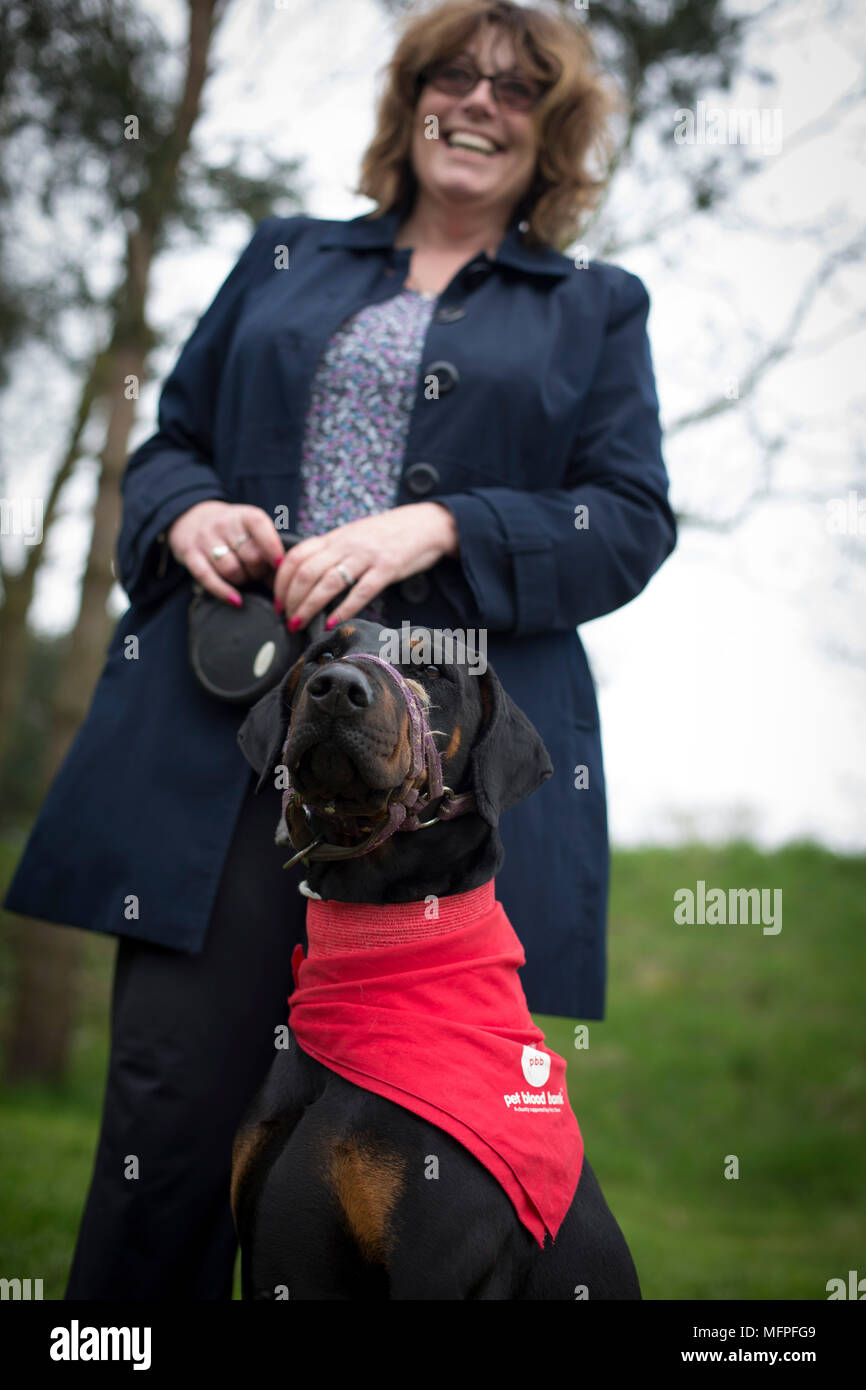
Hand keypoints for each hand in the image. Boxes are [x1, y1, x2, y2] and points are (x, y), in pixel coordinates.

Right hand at [166, 501, 285, 604]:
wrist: (193, 519)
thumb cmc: (233, 532)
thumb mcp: (251, 530)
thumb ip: (267, 549)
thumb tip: (284, 579)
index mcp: (245, 515)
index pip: (260, 527)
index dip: (273, 548)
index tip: (281, 565)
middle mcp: (224, 523)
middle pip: (250, 556)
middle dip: (260, 572)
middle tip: (260, 575)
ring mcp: (205, 538)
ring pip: (231, 570)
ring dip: (243, 581)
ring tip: (244, 578)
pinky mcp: (190, 554)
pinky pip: (207, 577)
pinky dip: (223, 592)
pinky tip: (236, 601)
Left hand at [273, 503, 458, 629]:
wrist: (426, 524)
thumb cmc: (388, 535)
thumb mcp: (353, 537)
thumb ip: (332, 553)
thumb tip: (307, 578)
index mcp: (335, 537)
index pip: (295, 556)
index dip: (281, 581)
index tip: (278, 602)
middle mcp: (346, 544)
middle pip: (306, 572)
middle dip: (291, 600)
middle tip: (286, 620)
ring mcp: (366, 556)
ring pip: (328, 582)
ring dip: (309, 607)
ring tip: (300, 624)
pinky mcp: (387, 568)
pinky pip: (361, 591)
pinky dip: (343, 609)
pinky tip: (332, 622)